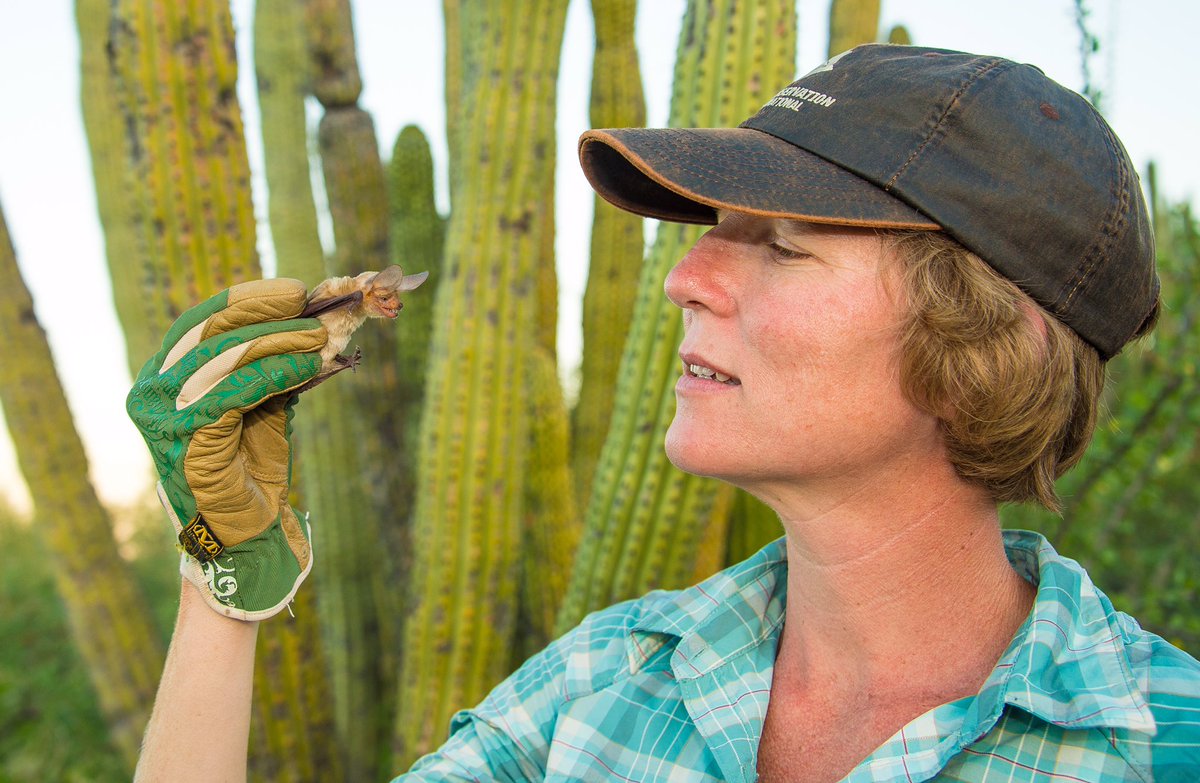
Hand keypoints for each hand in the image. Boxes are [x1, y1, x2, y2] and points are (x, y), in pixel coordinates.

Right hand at [127, 278, 326, 620]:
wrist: (246, 531)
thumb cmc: (252, 464)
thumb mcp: (262, 400)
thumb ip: (271, 362)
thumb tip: (311, 318)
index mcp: (163, 376)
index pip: (200, 323)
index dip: (246, 300)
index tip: (292, 290)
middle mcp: (153, 392)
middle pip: (212, 334)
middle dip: (266, 314)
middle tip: (310, 305)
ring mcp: (165, 417)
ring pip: (226, 359)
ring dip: (278, 341)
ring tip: (318, 336)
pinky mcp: (189, 440)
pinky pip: (237, 393)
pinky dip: (276, 373)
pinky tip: (306, 365)